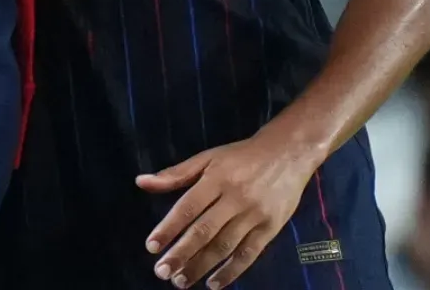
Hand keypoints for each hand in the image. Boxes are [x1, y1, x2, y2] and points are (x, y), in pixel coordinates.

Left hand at [137, 130, 319, 288]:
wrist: (289, 153)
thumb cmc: (242, 156)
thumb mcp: (208, 157)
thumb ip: (175, 174)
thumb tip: (141, 182)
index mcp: (217, 178)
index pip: (188, 207)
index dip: (169, 228)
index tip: (151, 247)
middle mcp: (235, 197)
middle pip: (204, 231)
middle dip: (181, 254)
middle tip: (162, 271)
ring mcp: (254, 214)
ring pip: (225, 246)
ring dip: (201, 266)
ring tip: (181, 281)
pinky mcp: (271, 227)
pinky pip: (249, 253)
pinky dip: (231, 271)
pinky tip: (214, 283)